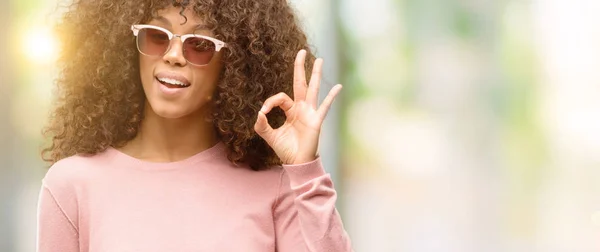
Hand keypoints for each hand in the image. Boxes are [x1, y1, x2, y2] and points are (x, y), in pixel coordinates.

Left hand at [254, 50, 341, 164]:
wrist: (297, 162)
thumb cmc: (286, 149)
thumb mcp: (269, 136)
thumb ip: (262, 125)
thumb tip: (259, 113)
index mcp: (290, 110)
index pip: (281, 97)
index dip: (270, 102)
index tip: (263, 113)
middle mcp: (301, 108)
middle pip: (300, 83)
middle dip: (300, 67)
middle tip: (302, 51)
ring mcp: (310, 113)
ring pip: (313, 89)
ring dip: (316, 74)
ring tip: (319, 60)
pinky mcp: (316, 121)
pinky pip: (325, 107)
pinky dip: (331, 97)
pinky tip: (338, 86)